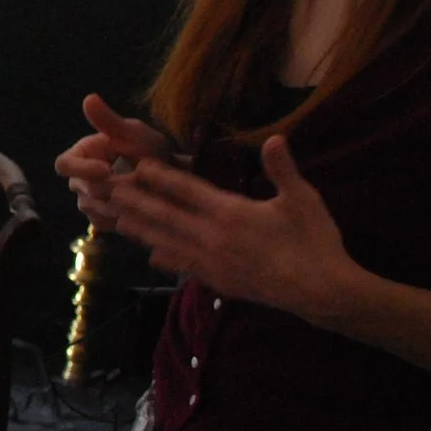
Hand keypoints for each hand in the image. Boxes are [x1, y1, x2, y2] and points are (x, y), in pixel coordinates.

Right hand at [55, 94, 173, 232]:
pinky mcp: (100, 220)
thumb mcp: (135, 133)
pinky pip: (104, 223)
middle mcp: (78, 180)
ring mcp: (87, 202)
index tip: (107, 169)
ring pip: (94, 209)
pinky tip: (140, 207)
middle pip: (83, 190)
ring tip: (145, 193)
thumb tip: (89, 98)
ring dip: (121, 202)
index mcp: (81, 155)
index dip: (81, 169)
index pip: (63, 164)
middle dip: (112, 187)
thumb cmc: (151, 150)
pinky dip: (123, 216)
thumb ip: (110, 121)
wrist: (170, 178)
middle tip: (142, 183)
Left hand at [106, 135, 359, 322]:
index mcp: (231, 213)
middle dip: (137, 202)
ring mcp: (214, 263)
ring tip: (117, 220)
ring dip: (142, 231)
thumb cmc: (315, 241)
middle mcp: (214, 238)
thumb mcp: (303, 199)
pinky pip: (185, 268)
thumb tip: (275, 138)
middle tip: (110, 191)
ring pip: (169, 243)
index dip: (160, 178)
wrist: (321, 292)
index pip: (187, 191)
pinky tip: (152, 257)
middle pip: (166, 216)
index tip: (137, 167)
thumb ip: (283, 169)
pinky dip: (166, 260)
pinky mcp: (220, 282)